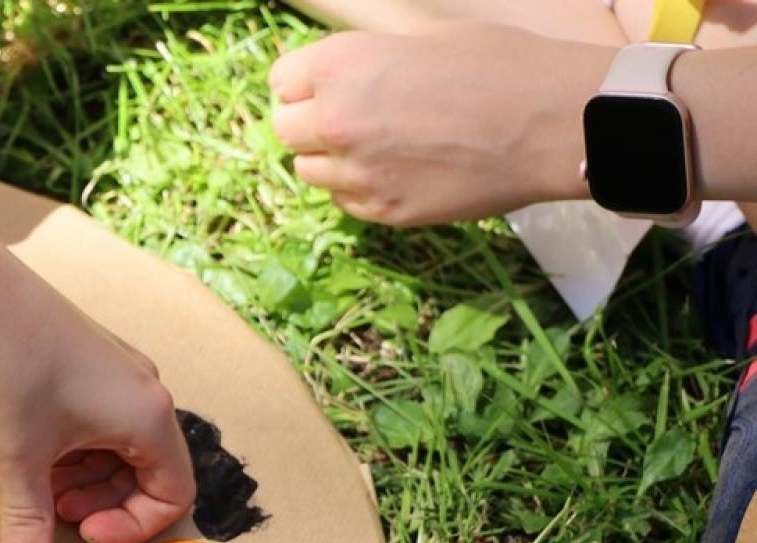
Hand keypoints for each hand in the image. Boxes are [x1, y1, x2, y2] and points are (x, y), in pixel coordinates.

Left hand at [0, 250, 195, 542]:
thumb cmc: (10, 369)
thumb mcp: (20, 457)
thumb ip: (29, 522)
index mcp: (149, 417)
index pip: (175, 495)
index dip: (134, 527)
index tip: (83, 530)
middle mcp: (147, 393)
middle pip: (149, 474)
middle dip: (104, 502)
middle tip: (52, 507)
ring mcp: (122, 373)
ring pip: (121, 448)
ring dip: (87, 477)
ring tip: (38, 481)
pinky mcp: (94, 361)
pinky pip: (103, 421)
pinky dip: (77, 447)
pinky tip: (33, 447)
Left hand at [269, 23, 608, 225]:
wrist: (555, 122)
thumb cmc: (501, 65)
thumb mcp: (425, 38)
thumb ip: (368, 61)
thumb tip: (339, 76)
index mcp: (341, 67)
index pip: (282, 82)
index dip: (305, 82)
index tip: (326, 85)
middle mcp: (336, 122)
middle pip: (286, 130)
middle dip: (311, 122)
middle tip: (352, 117)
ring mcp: (357, 173)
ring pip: (310, 171)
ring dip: (332, 159)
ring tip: (380, 144)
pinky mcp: (383, 211)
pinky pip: (344, 201)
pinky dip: (359, 187)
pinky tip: (399, 168)